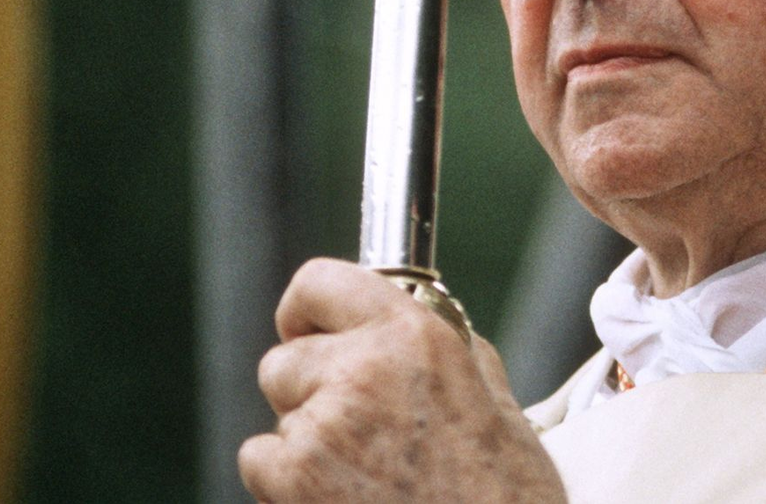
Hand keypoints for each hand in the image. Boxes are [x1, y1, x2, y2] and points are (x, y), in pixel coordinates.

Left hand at [238, 259, 566, 502]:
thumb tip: (411, 328)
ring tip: (360, 471)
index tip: (311, 328)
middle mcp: (362, 367)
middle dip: (309, 386)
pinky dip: (284, 480)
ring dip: (306, 437)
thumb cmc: (505, 490)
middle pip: (285, 358)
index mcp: (413, 333)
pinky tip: (340, 494)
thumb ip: (443, 349)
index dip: (306, 310)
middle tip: (353, 421)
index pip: (317, 282)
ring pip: (278, 416)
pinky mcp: (294, 480)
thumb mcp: (492, 392)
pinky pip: (260, 460)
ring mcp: (323, 425)